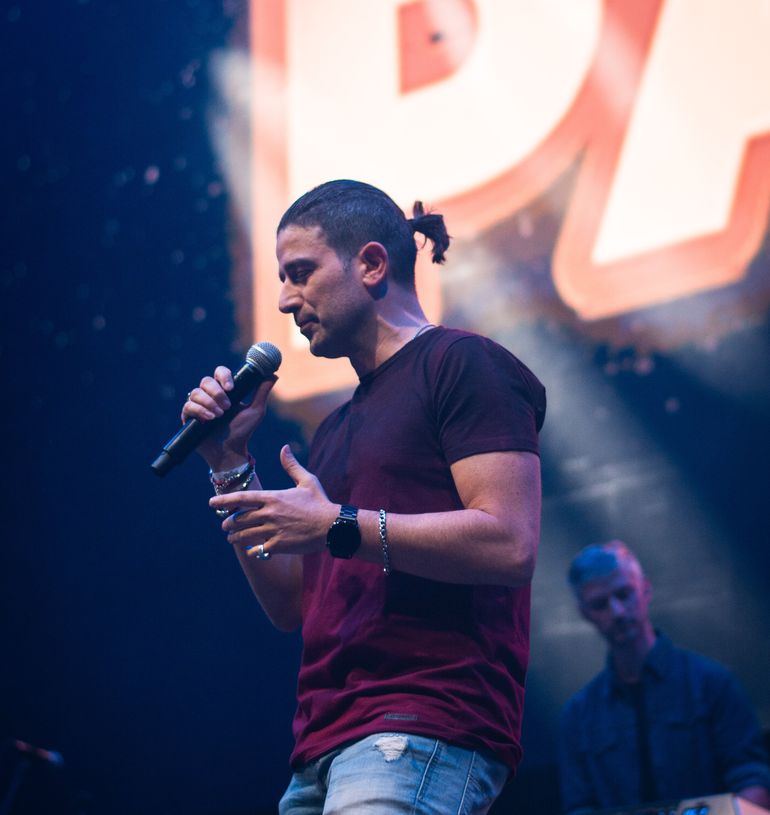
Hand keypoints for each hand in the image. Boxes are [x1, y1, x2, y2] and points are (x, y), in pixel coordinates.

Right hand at [182, 367, 276, 469]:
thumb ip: (262, 391)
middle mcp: (210, 395)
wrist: (231, 450)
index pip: (220, 372)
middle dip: (217, 393)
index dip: (223, 376)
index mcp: (225, 390)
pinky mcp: (189, 417)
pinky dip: (199, 411)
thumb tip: (273, 374)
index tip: (231, 388)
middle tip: (227, 407)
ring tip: (219, 416)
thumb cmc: (243, 430)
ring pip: (196, 393)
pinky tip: (209, 420)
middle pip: (206, 381)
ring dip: (209, 403)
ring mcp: (198, 405)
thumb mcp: (256, 410)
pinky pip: (188, 406)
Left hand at [209, 445, 336, 556]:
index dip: (224, 500)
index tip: (211, 503)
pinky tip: (251, 550)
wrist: (332, 526)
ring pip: (244, 535)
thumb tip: (284, 447)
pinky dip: (252, 551)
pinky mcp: (279, 545)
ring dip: (235, 538)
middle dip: (228, 523)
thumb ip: (291, 465)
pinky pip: (258, 549)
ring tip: (231, 539)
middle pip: (239, 519)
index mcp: (273, 497)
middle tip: (224, 525)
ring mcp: (273, 530)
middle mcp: (269, 514)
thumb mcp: (307, 481)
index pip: (242, 498)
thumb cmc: (320, 502)